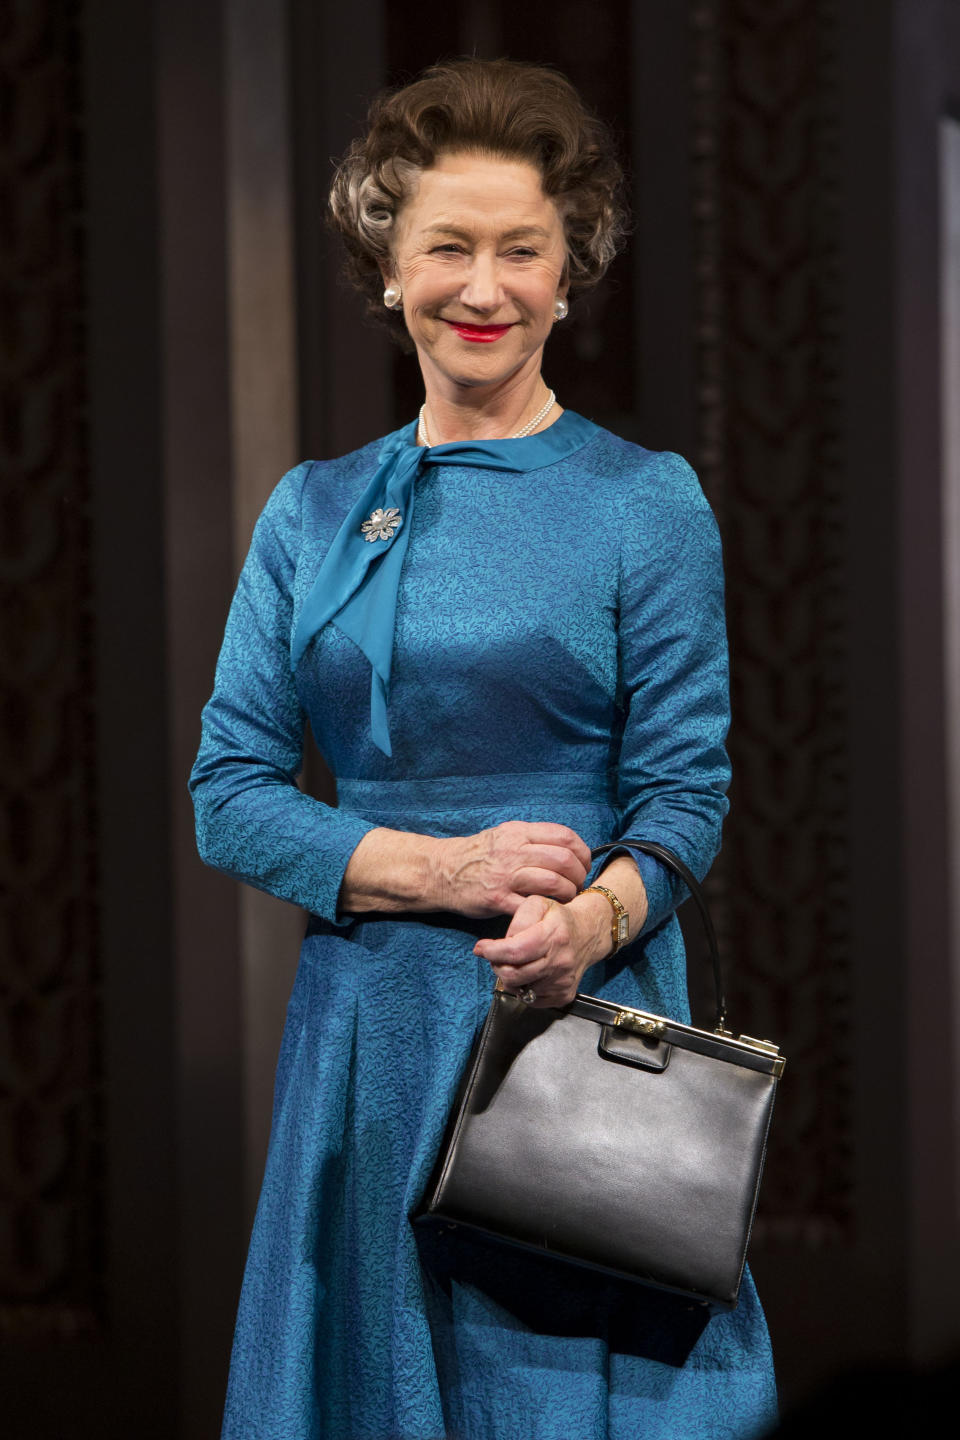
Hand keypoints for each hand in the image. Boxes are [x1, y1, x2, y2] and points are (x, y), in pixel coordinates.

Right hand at [434, 821, 591, 918]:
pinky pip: (531, 904)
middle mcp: (514, 851)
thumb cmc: (478, 854)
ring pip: (552, 882)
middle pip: (563, 860)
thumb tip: (567, 847)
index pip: (565, 836)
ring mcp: (506, 876)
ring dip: (567, 893)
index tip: (583, 865)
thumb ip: (533, 838)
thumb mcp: (505, 835)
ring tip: (566, 899)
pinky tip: (546, 910)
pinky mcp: (497, 899)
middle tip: (577, 885)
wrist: (442, 871)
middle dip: (578, 875)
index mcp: (519, 833)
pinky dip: (545, 909)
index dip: (582, 852)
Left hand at [473, 889, 613, 1006]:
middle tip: (497, 956)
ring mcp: (563, 981)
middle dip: (497, 965)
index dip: (493, 951)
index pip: (516, 951)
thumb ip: (518, 920)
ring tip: (516, 963)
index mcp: (554, 936)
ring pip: (520, 989)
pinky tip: (529, 973)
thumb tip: (504, 942)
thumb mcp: (537, 904)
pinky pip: (531, 1000)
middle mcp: (560, 961)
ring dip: (510, 977)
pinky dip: (524, 988)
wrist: (588, 934)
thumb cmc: (558, 918)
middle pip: (514, 974)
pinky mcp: (564, 995)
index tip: (481, 948)